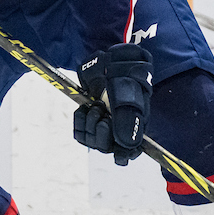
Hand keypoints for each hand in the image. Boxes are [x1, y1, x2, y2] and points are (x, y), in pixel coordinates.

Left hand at [73, 43, 152, 165]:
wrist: (112, 61)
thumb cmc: (127, 76)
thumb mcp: (131, 93)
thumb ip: (128, 119)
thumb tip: (126, 145)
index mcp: (134, 127)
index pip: (127, 153)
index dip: (120, 153)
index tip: (114, 143)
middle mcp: (117, 129)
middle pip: (105, 147)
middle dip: (100, 131)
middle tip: (102, 111)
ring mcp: (102, 124)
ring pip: (91, 140)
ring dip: (90, 122)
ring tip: (96, 105)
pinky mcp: (88, 119)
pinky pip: (79, 132)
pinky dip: (79, 119)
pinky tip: (84, 109)